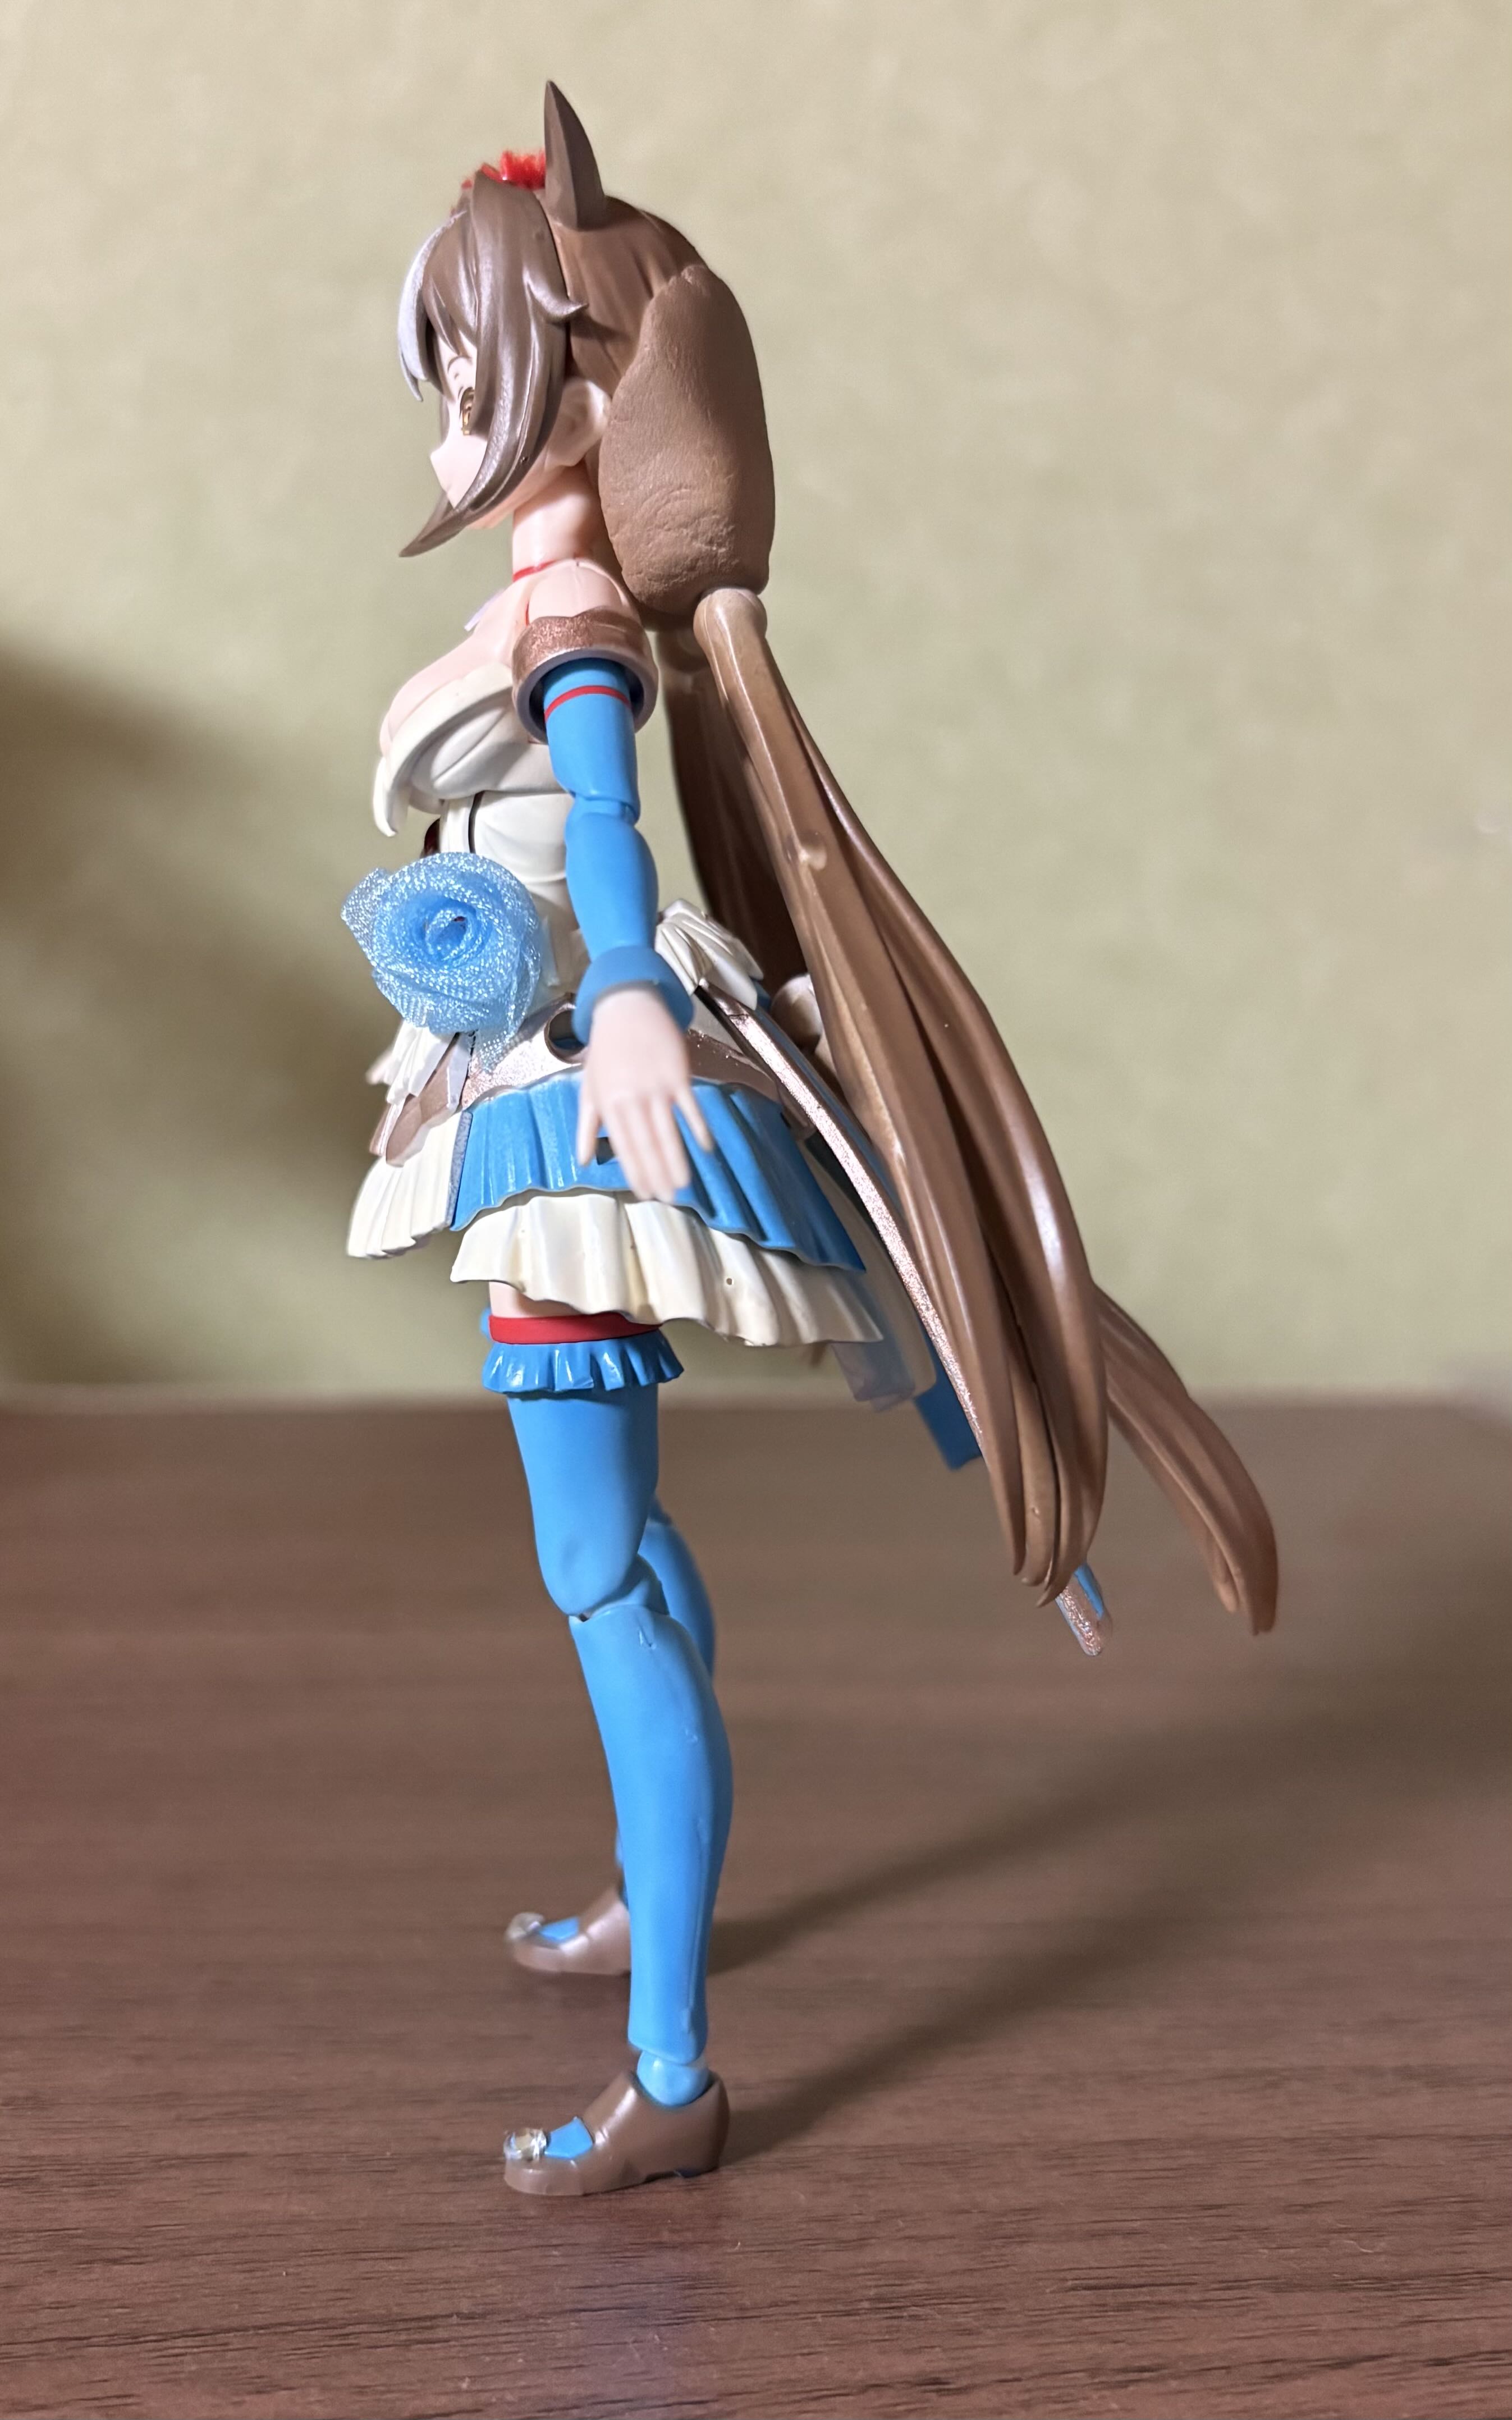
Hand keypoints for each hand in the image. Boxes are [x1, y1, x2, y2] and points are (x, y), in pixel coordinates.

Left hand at [575, 987, 712, 1203]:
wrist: (626, 1006)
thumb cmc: (606, 1049)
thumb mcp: (589, 1086)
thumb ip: (586, 1125)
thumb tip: (584, 1161)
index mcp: (609, 1104)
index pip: (624, 1146)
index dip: (635, 1172)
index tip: (645, 1193)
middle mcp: (632, 1098)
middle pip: (647, 1144)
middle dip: (658, 1174)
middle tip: (669, 1199)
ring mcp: (656, 1086)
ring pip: (668, 1131)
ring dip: (677, 1160)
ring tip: (684, 1184)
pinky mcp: (677, 1074)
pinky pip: (689, 1107)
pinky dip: (697, 1128)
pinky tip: (705, 1148)